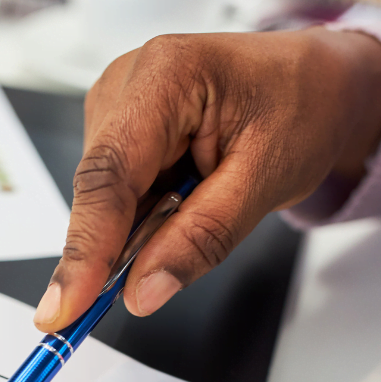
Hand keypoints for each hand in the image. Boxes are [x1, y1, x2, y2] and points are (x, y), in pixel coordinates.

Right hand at [32, 28, 380, 331]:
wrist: (315, 82)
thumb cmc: (301, 108)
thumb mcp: (266, 180)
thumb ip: (202, 238)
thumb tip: (143, 290)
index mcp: (168, 75)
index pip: (109, 176)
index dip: (84, 249)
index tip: (65, 307)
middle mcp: (128, 81)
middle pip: (98, 189)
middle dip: (118, 244)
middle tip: (159, 275)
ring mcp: (118, 103)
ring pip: (103, 198)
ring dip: (139, 227)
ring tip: (205, 202)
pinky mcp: (118, 127)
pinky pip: (115, 194)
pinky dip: (143, 216)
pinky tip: (184, 199)